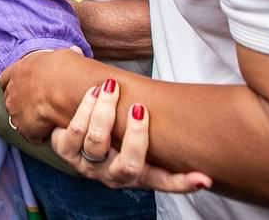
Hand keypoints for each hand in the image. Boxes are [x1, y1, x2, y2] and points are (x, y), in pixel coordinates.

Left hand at [1, 47, 87, 142]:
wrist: (67, 88)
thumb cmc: (67, 69)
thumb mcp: (63, 55)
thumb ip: (60, 59)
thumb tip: (73, 52)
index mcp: (18, 70)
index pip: (6, 78)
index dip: (15, 84)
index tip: (26, 89)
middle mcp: (12, 90)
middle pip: (12, 100)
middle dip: (23, 104)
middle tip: (42, 107)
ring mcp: (15, 110)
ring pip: (19, 118)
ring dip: (30, 121)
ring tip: (49, 121)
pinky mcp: (24, 128)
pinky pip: (31, 134)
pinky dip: (40, 135)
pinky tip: (53, 131)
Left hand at [52, 81, 212, 193]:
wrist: (66, 126)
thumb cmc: (109, 128)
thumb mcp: (130, 130)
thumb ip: (147, 117)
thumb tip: (176, 96)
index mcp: (136, 173)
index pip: (163, 181)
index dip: (183, 183)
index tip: (204, 178)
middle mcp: (113, 174)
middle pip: (128, 165)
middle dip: (135, 136)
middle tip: (139, 108)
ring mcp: (88, 165)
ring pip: (97, 142)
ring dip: (104, 111)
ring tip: (111, 86)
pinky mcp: (64, 151)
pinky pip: (75, 131)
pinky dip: (85, 108)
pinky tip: (93, 91)